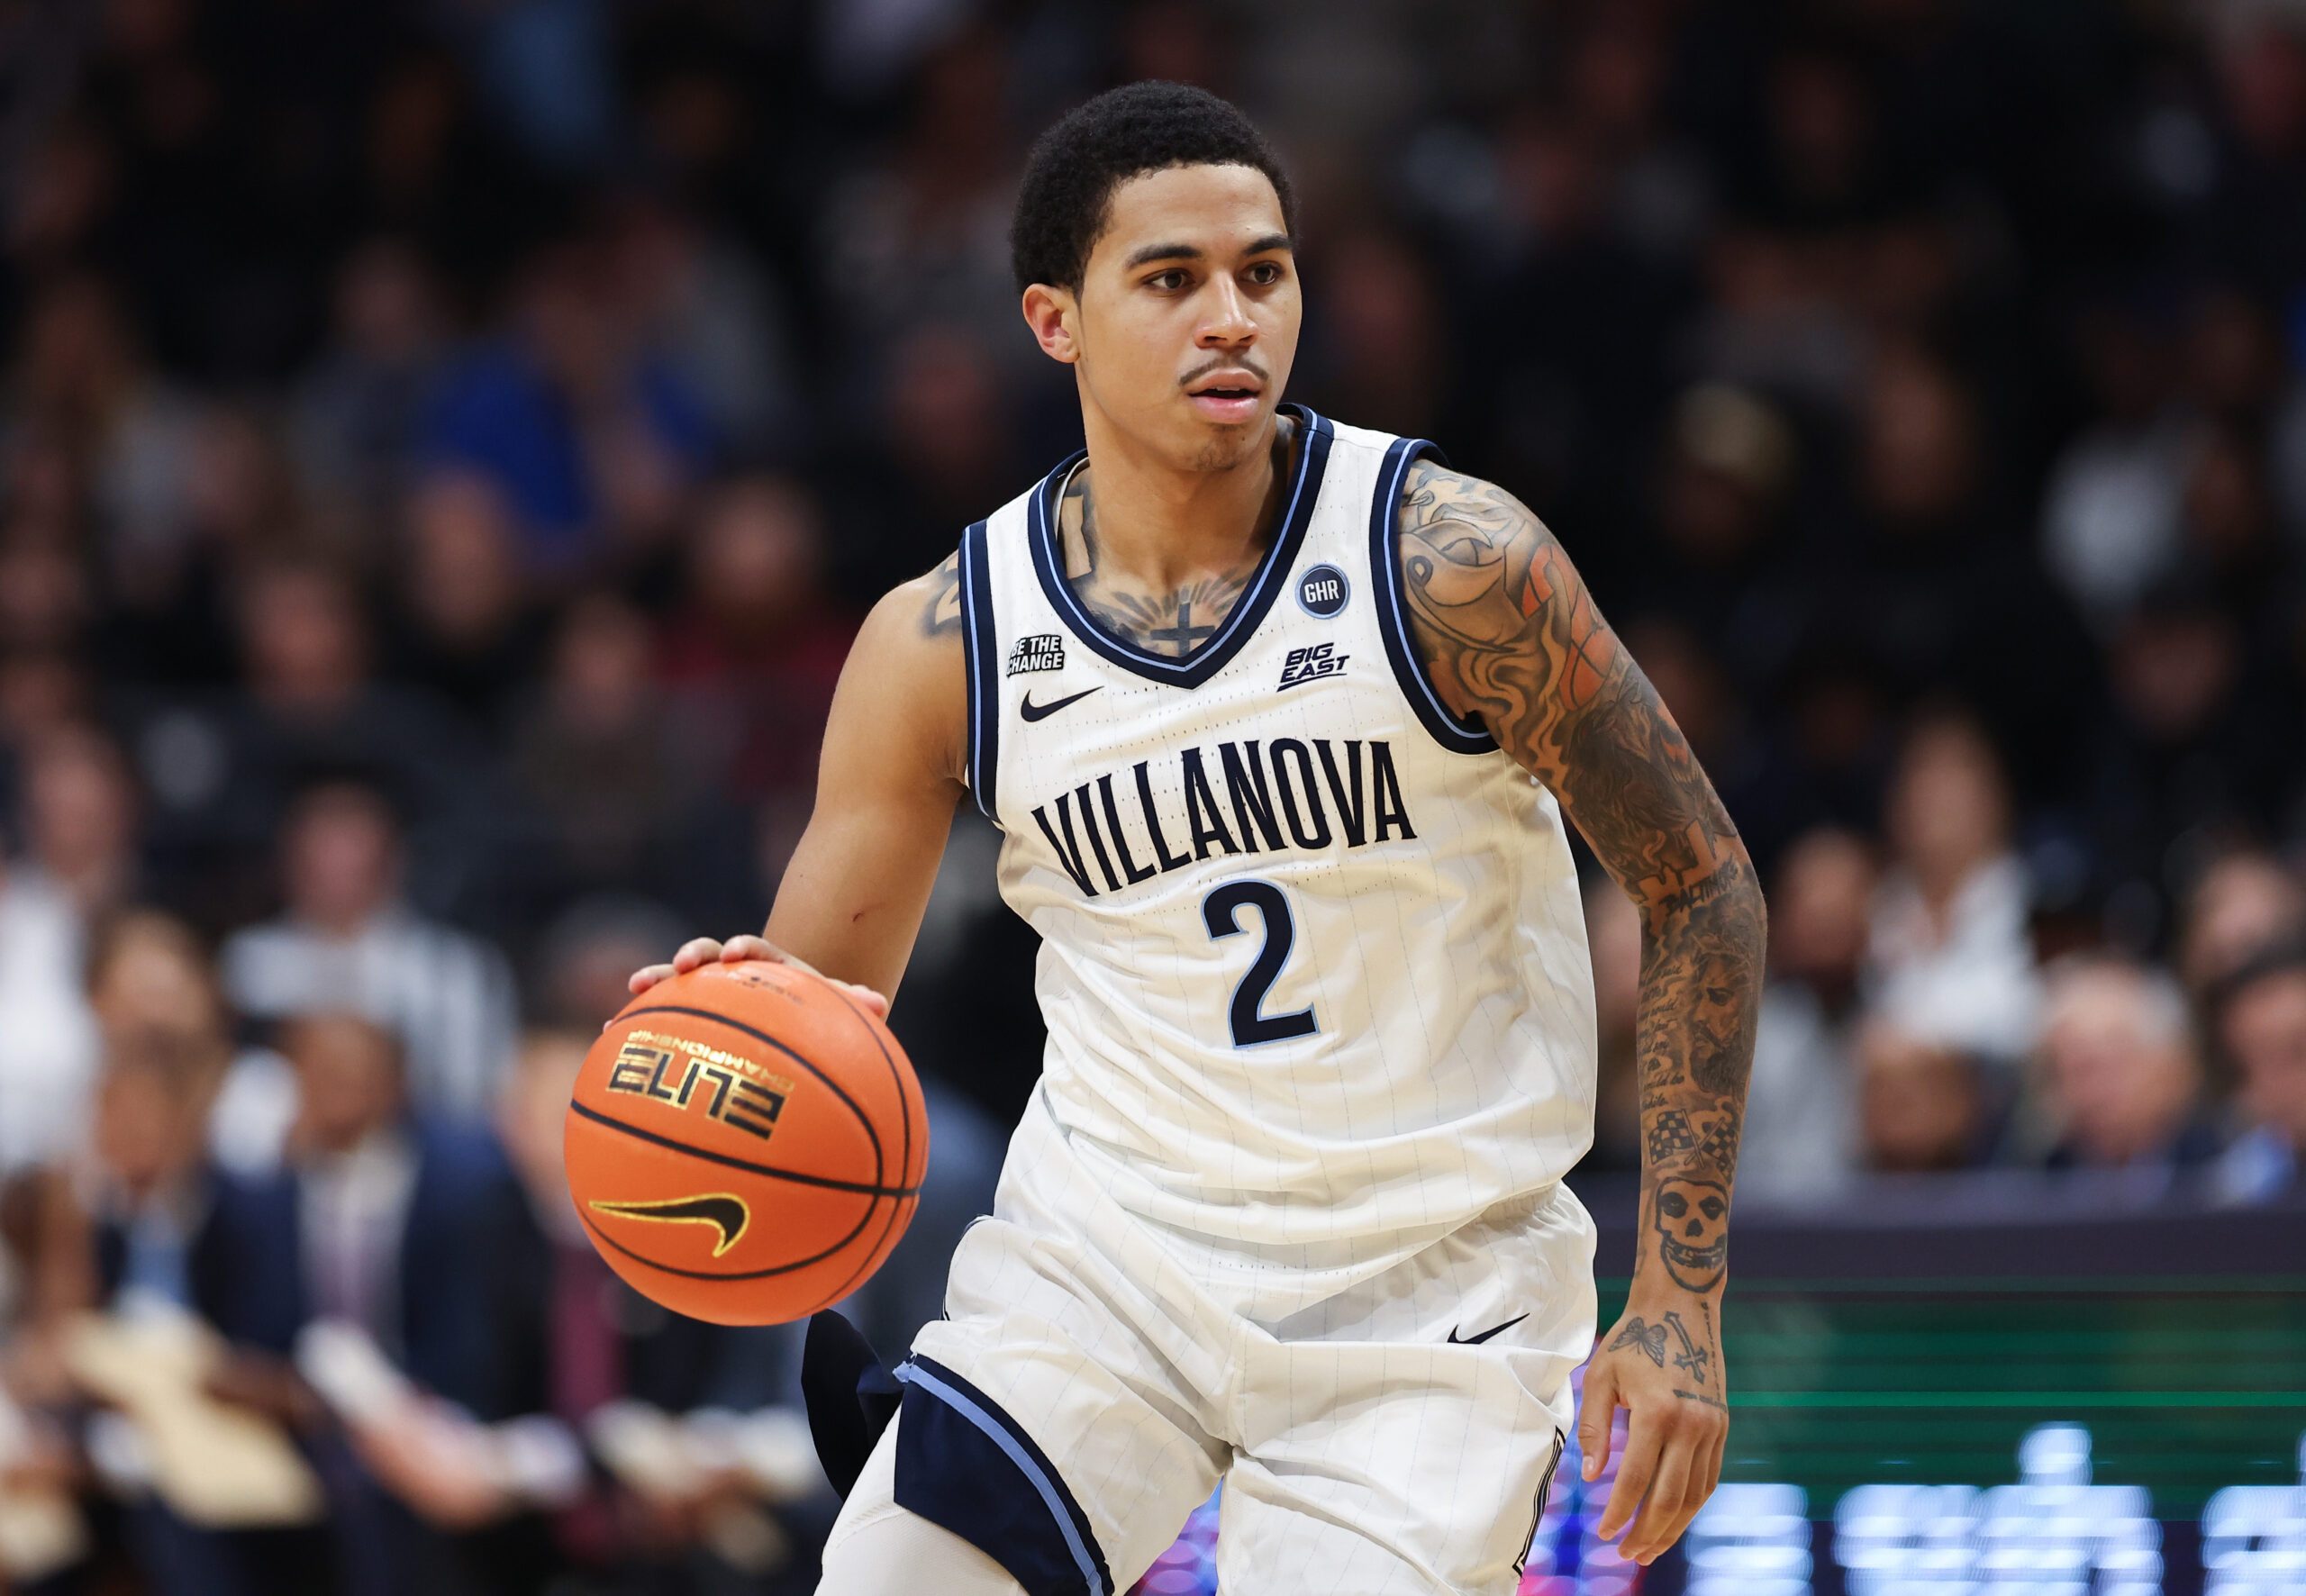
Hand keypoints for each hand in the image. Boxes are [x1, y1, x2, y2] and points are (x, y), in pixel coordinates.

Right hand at [626, 935, 888, 1017]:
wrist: (795, 1025)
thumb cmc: (815, 1018)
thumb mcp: (832, 1011)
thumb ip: (850, 1005)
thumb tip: (879, 1004)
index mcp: (767, 969)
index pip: (755, 950)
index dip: (743, 949)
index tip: (735, 954)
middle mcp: (732, 976)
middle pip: (708, 959)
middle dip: (692, 957)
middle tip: (680, 965)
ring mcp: (705, 996)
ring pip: (674, 986)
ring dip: (653, 987)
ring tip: (623, 1003)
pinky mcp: (686, 1018)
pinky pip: (656, 1020)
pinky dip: (632, 1025)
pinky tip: (604, 1039)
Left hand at [1577, 1291, 1728, 1565]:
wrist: (1682, 1308)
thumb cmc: (1634, 1339)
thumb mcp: (1602, 1376)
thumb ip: (1596, 1429)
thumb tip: (1592, 1477)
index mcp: (1658, 1412)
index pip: (1637, 1479)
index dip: (1620, 1511)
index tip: (1604, 1532)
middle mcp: (1692, 1425)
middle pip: (1671, 1497)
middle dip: (1648, 1532)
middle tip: (1626, 1553)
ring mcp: (1712, 1427)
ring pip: (1695, 1495)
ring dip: (1673, 1527)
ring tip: (1649, 1548)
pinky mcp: (1722, 1426)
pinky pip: (1709, 1477)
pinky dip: (1692, 1504)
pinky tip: (1673, 1519)